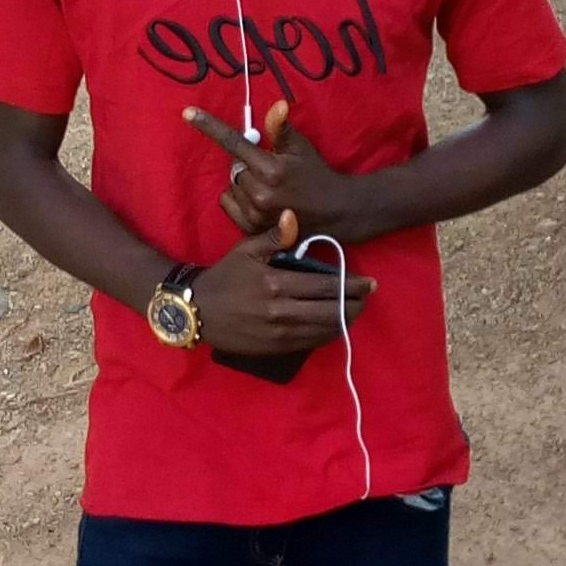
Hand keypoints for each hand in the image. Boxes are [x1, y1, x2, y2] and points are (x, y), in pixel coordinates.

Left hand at [185, 99, 353, 238]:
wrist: (333, 211)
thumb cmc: (315, 174)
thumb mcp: (300, 147)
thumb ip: (281, 128)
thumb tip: (278, 104)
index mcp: (272, 169)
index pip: (234, 143)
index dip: (209, 126)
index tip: (187, 113)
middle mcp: (260, 193)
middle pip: (234, 166)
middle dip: (246, 163)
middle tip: (268, 167)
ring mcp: (255, 214)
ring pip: (231, 185)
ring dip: (244, 182)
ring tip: (268, 186)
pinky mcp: (251, 228)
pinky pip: (228, 202)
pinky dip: (238, 198)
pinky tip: (260, 200)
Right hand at [191, 210, 374, 357]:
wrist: (196, 312)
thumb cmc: (224, 277)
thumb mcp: (245, 250)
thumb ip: (274, 237)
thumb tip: (293, 217)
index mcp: (276, 283)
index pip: (325, 286)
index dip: (352, 285)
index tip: (369, 283)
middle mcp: (281, 311)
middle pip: (331, 311)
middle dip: (355, 305)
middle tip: (366, 296)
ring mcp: (280, 334)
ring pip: (324, 330)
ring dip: (345, 321)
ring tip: (355, 310)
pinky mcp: (275, 349)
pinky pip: (311, 343)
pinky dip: (327, 334)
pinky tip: (334, 325)